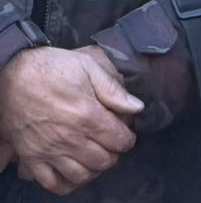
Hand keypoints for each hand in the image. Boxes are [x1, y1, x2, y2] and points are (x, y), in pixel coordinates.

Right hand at [0, 46, 142, 195]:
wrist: (11, 76)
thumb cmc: (52, 68)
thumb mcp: (88, 67)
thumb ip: (114, 90)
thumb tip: (137, 107)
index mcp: (88, 116)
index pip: (119, 140)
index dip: (128, 139)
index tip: (127, 133)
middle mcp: (70, 138)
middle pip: (103, 160)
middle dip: (114, 154)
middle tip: (113, 145)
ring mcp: (49, 151)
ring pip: (81, 174)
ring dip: (94, 170)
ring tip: (97, 157)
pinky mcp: (31, 157)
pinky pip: (51, 182)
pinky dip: (67, 183)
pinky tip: (74, 173)